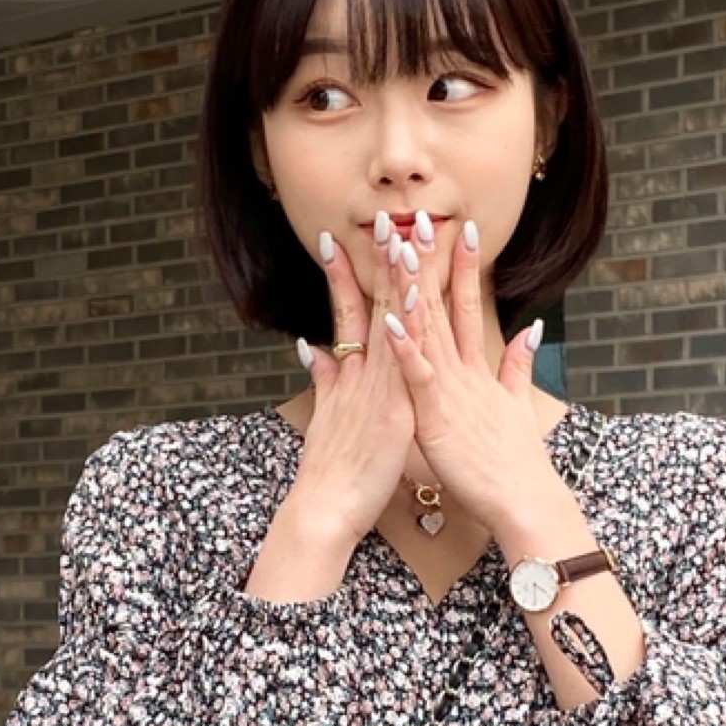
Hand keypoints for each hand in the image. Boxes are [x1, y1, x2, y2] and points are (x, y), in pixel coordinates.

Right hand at [291, 224, 420, 536]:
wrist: (325, 509)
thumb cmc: (329, 472)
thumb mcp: (325, 417)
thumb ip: (323, 380)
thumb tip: (312, 348)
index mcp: (350, 375)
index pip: (347, 313)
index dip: (346, 275)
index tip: (342, 238)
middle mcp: (361, 373)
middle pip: (369, 306)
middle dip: (376, 261)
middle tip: (381, 217)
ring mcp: (376, 388)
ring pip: (387, 324)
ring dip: (396, 280)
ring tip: (400, 238)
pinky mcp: (393, 409)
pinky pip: (404, 363)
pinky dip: (407, 331)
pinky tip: (413, 300)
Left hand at [377, 212, 547, 525]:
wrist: (524, 501)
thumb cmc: (514, 464)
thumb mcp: (517, 407)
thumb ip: (519, 367)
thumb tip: (531, 330)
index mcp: (478, 370)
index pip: (469, 307)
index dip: (463, 268)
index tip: (460, 230)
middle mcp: (464, 372)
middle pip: (446, 307)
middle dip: (435, 261)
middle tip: (424, 217)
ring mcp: (450, 390)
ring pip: (429, 330)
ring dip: (414, 288)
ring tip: (402, 249)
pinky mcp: (436, 415)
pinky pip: (417, 375)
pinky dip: (405, 346)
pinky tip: (392, 317)